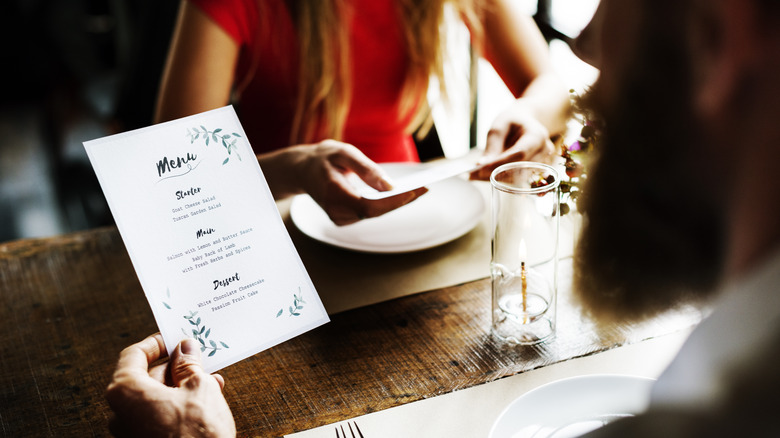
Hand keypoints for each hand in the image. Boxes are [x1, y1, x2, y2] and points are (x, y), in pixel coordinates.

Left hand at [105, 334, 235, 437]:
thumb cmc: (196, 434)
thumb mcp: (199, 388)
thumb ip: (189, 364)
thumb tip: (185, 349)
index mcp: (126, 391)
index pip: (133, 355)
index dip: (156, 343)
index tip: (174, 338)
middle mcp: (120, 412)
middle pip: (144, 377)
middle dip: (174, 367)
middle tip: (198, 358)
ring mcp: (130, 432)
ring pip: (154, 398)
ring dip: (180, 386)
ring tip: (210, 380)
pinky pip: (157, 416)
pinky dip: (177, 405)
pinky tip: (203, 402)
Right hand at [269, 140, 426, 224]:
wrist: (302, 170)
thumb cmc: (324, 158)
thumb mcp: (343, 153)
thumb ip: (366, 169)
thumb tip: (390, 186)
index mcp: (333, 194)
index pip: (369, 206)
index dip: (393, 201)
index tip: (415, 191)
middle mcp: (336, 211)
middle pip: (376, 212)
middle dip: (401, 200)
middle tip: (426, 187)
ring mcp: (339, 218)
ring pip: (375, 214)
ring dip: (397, 202)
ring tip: (420, 189)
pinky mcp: (345, 219)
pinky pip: (371, 212)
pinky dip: (387, 204)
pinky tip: (402, 193)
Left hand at [470, 102, 556, 180]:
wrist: (526, 122)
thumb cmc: (512, 121)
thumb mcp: (499, 126)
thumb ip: (492, 145)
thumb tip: (482, 165)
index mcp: (537, 135)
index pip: (519, 154)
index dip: (500, 163)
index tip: (480, 169)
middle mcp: (544, 151)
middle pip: (520, 169)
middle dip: (495, 173)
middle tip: (473, 174)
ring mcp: (543, 163)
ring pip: (518, 178)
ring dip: (496, 178)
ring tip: (476, 174)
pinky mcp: (536, 171)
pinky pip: (518, 179)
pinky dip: (500, 179)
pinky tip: (487, 174)